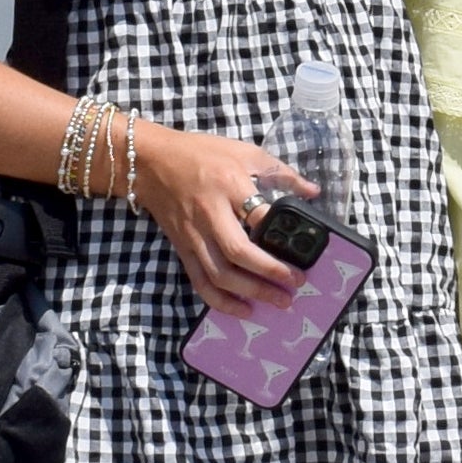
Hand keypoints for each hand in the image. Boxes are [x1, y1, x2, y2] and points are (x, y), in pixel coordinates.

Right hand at [123, 122, 317, 316]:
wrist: (149, 162)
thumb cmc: (201, 154)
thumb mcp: (244, 151)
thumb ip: (280, 172)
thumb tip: (313, 191)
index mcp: (229, 185)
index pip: (258, 216)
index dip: (281, 239)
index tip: (302, 253)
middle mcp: (210, 213)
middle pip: (238, 253)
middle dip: (269, 274)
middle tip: (295, 285)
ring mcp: (193, 235)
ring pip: (219, 274)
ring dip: (250, 293)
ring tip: (278, 301)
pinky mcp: (182, 248)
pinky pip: (200, 281)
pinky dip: (220, 301)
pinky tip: (242, 311)